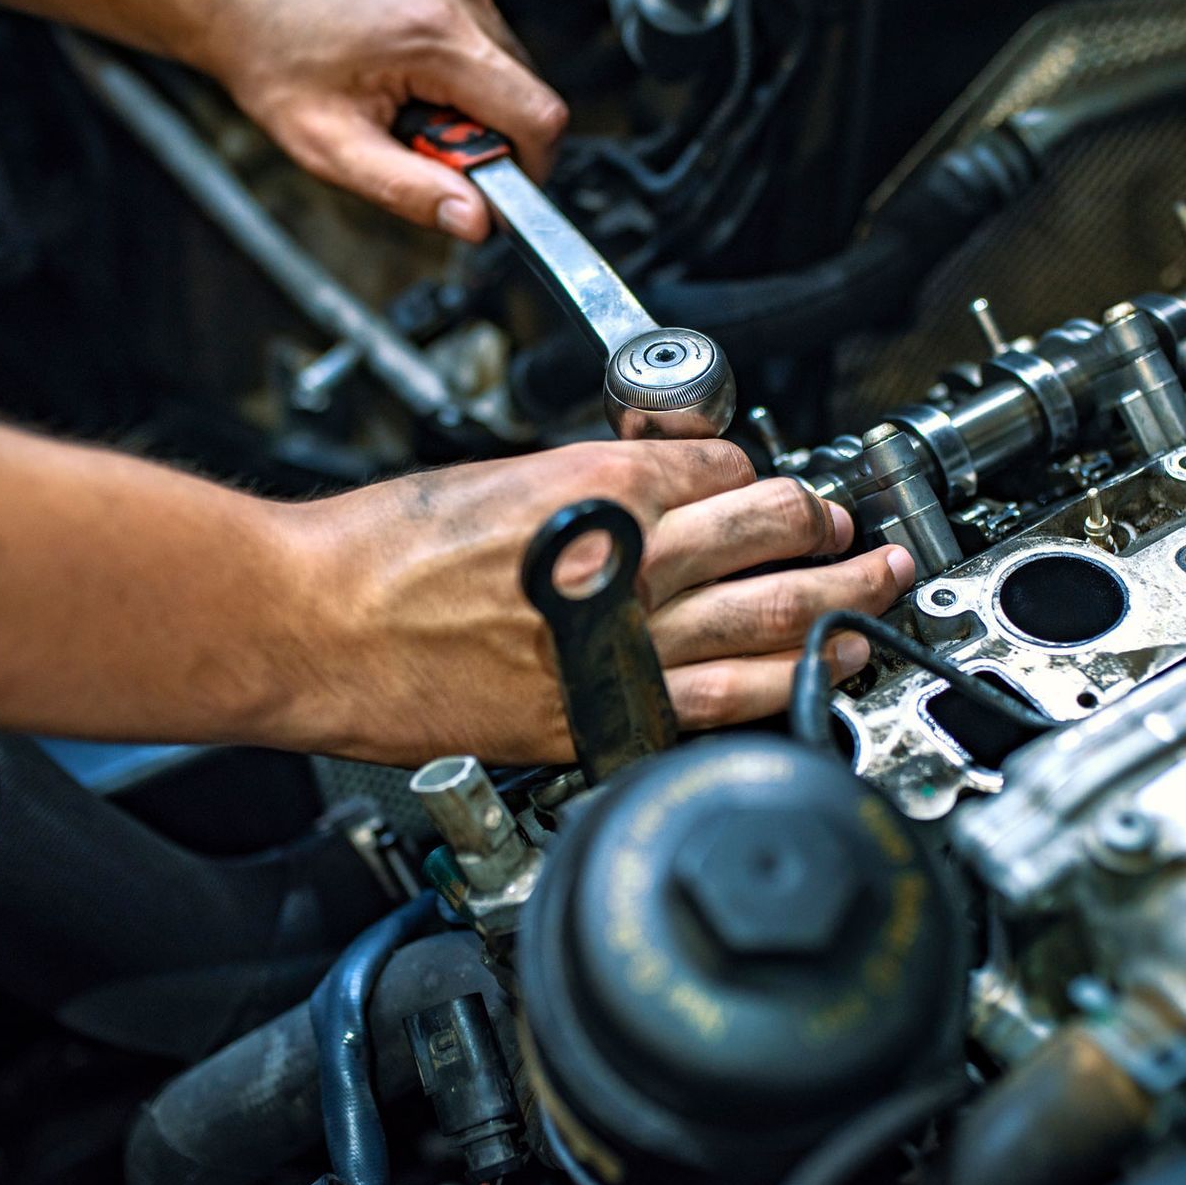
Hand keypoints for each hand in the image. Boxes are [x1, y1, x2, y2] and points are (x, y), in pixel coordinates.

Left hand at [187, 0, 565, 239]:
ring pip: (508, 67)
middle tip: (419, 141)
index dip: (527, 168)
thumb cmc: (268, 58)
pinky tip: (404, 71)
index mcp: (435, 36)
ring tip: (404, 101)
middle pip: (527, 93)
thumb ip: (410, 191)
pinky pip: (484, 38)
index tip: (488, 186)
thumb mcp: (331, 147)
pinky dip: (456, 69)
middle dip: (487, 135)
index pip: (538, 117)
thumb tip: (476, 221)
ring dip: (471, 102)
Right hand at [274, 439, 911, 765]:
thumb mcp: (500, 476)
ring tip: (874, 599)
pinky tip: (818, 678)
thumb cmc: (380, 549)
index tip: (772, 490)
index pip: (728, 468)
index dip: (758, 475)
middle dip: (830, 530)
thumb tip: (653, 490)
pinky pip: (718, 703)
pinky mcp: (598, 716)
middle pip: (775, 533)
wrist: (310, 623)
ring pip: (774, 620)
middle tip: (858, 534)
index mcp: (605, 483)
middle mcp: (632, 560)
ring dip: (840, 606)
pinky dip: (782, 687)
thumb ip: (591, 484)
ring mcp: (624, 645)